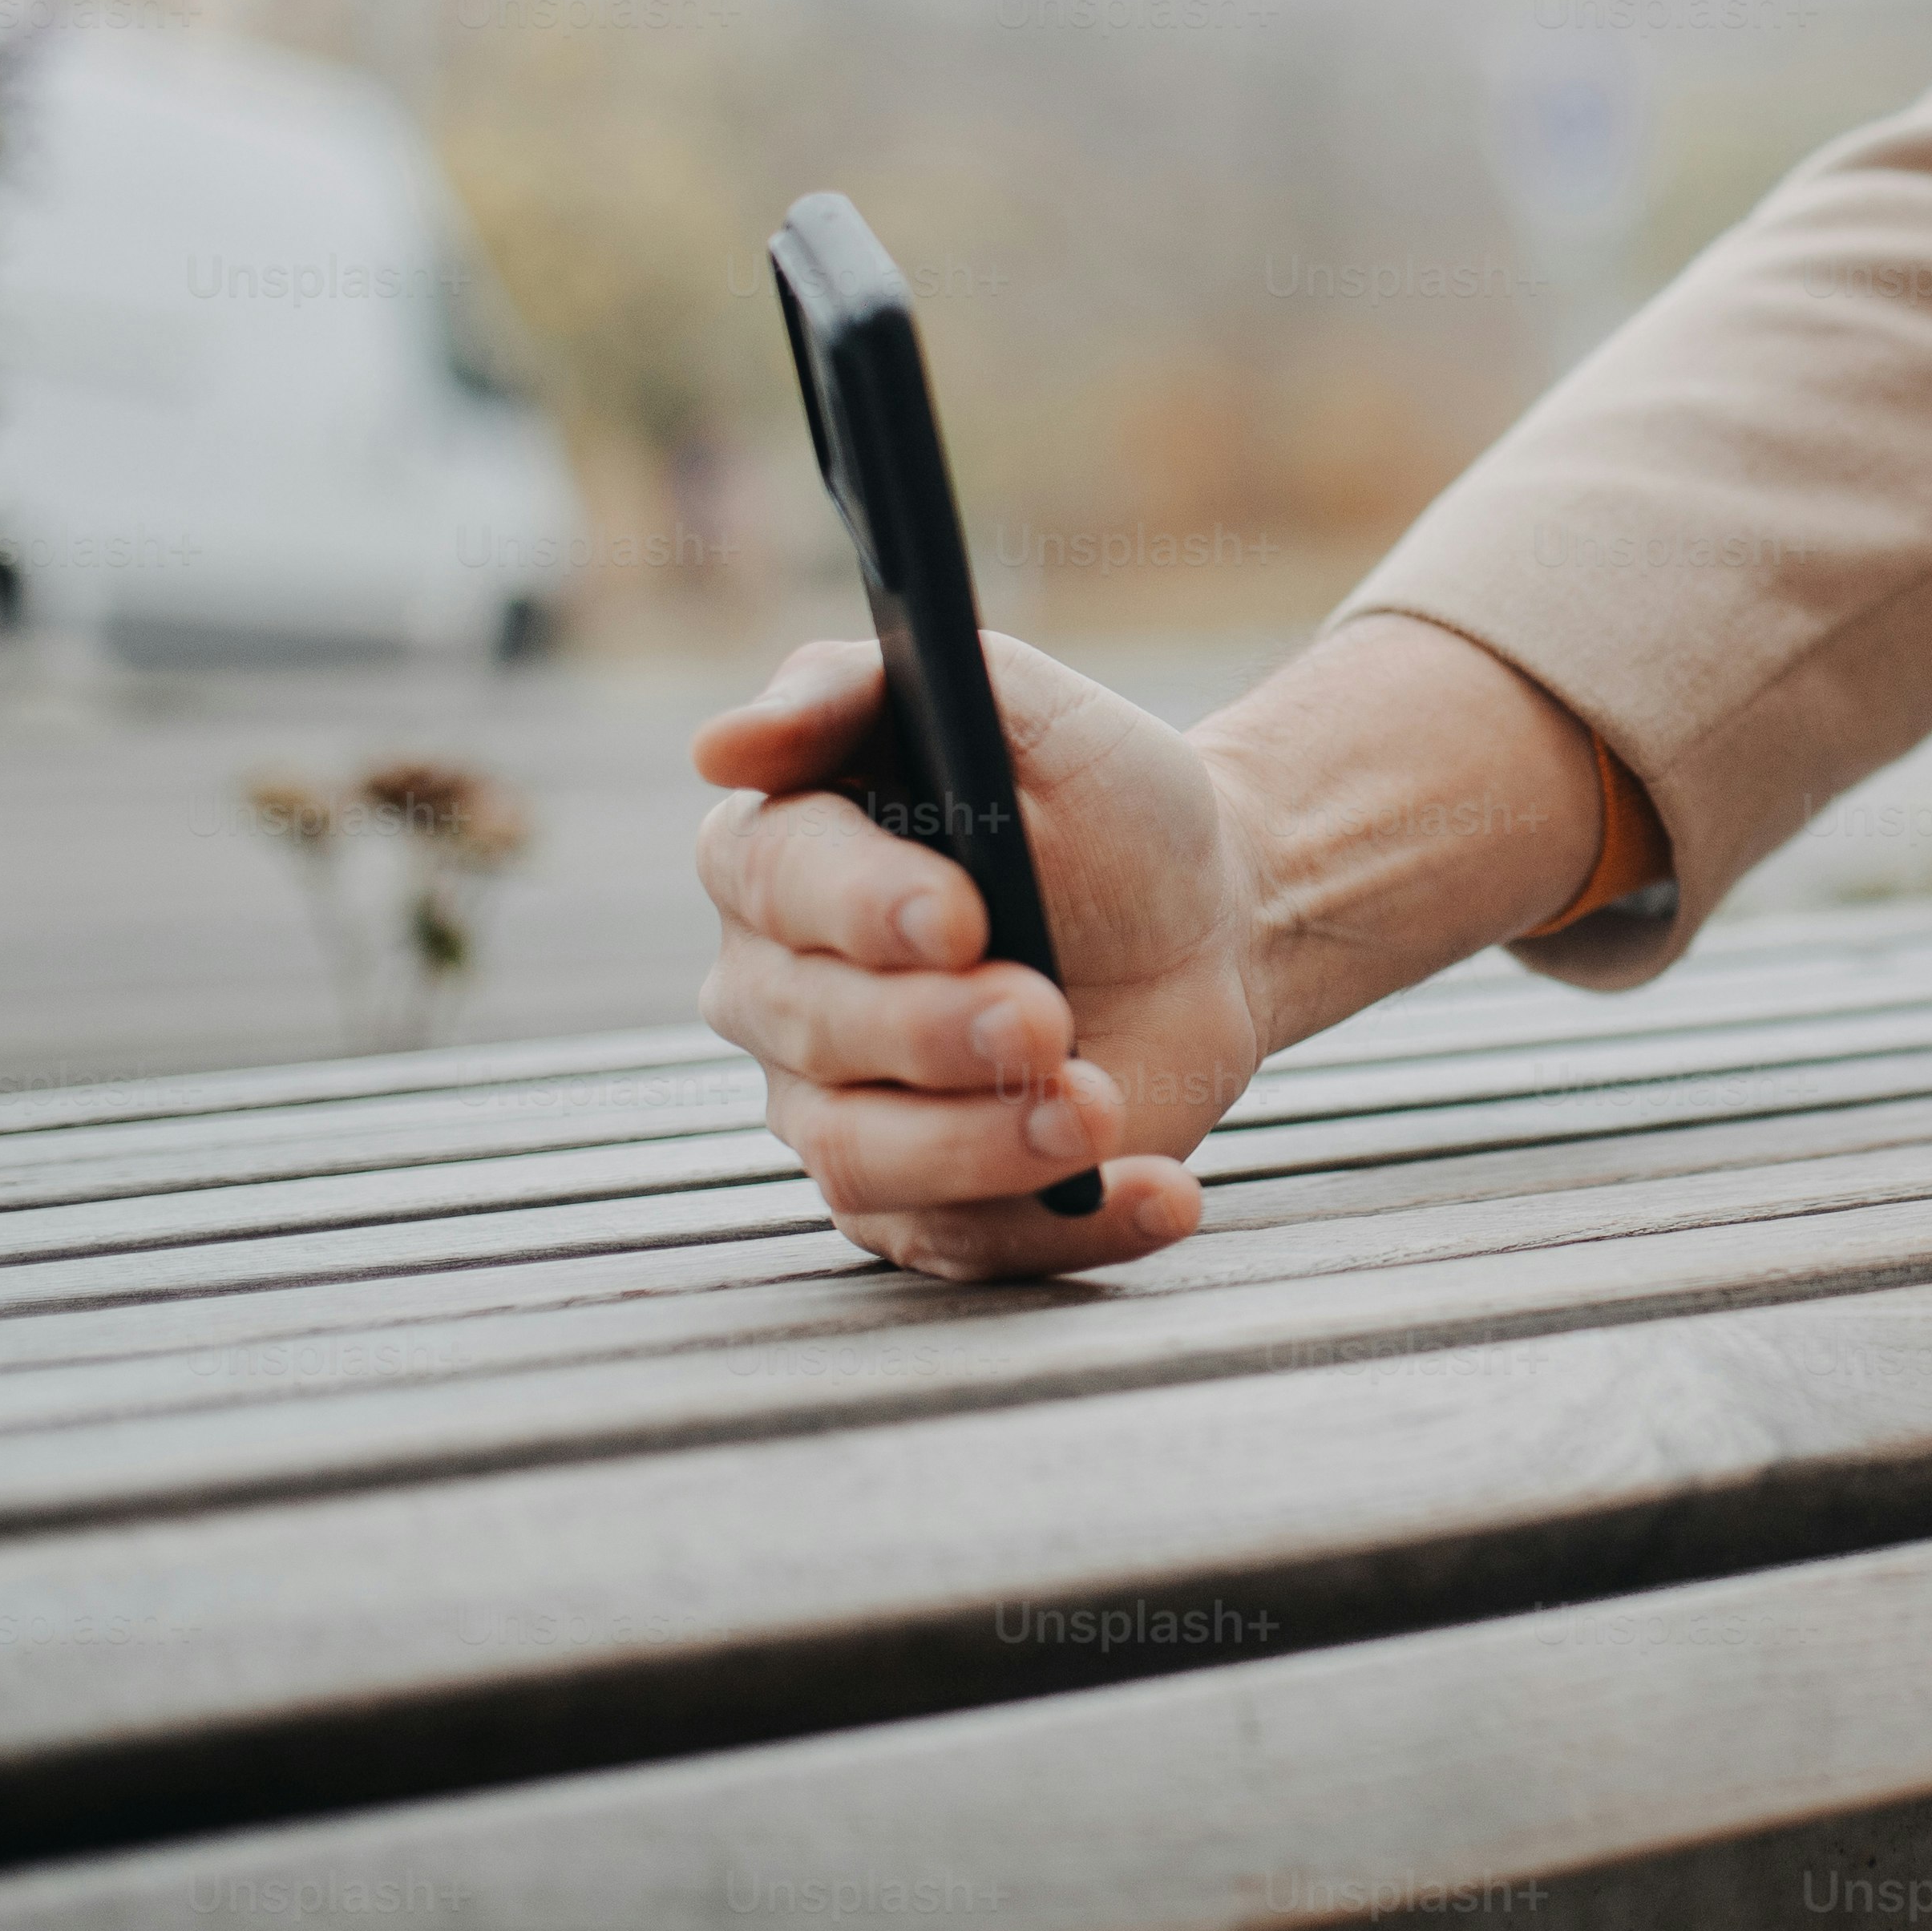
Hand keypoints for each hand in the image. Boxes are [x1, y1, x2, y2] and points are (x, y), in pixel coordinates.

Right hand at [692, 615, 1617, 1280]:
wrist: (1210, 920)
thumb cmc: (1101, 805)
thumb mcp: (1022, 706)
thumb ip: (869, 685)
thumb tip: (721, 744)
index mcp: (782, 855)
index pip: (774, 879)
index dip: (861, 904)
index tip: (962, 914)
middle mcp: (783, 993)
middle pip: (812, 1031)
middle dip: (933, 1031)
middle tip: (1044, 1018)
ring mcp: (843, 1111)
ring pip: (863, 1158)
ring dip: (987, 1143)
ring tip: (1100, 1104)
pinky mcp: (929, 1205)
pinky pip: (970, 1245)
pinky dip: (1075, 1228)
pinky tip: (1164, 1192)